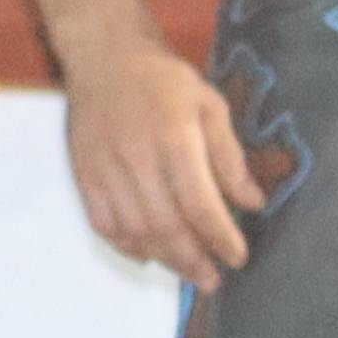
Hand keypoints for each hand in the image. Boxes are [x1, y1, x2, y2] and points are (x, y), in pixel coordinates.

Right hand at [56, 24, 265, 283]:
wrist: (105, 58)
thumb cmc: (165, 81)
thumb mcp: (210, 106)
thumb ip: (230, 157)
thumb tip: (252, 202)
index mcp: (174, 138)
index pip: (200, 204)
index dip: (220, 237)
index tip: (237, 257)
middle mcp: (137, 158)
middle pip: (166, 226)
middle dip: (193, 260)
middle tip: (212, 280)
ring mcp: (106, 169)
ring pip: (134, 231)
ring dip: (163, 259)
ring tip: (186, 271)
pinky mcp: (84, 175)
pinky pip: (104, 224)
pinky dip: (126, 246)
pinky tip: (148, 253)